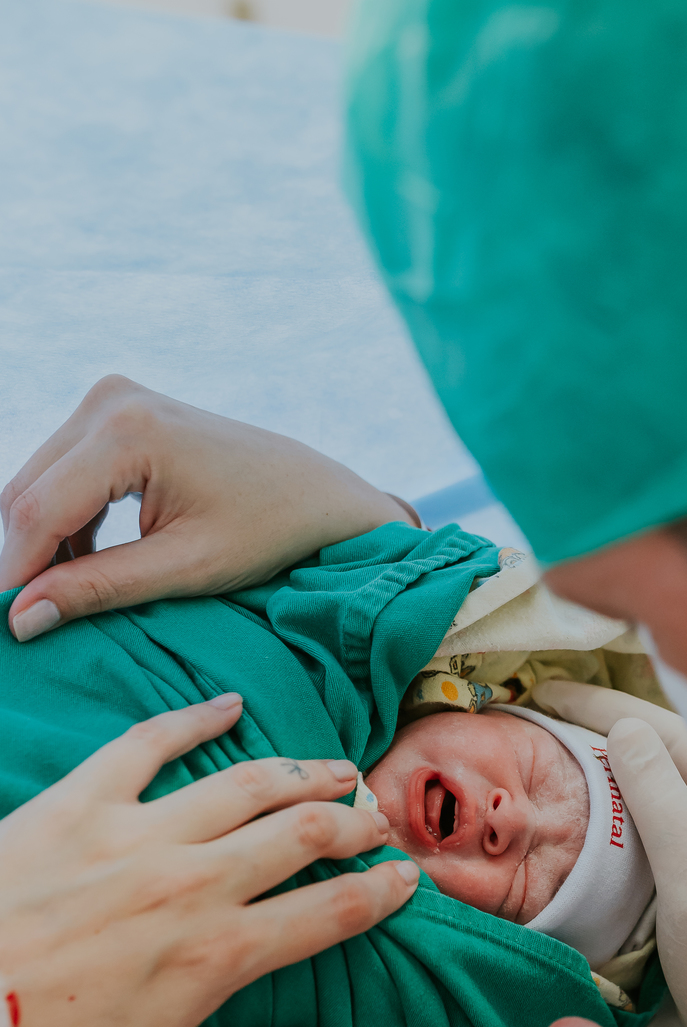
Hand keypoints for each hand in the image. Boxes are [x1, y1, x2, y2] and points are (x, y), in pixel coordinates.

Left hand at [0, 695, 417, 1026]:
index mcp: (220, 954)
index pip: (332, 911)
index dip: (382, 892)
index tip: (406, 880)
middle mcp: (195, 882)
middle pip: (306, 833)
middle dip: (356, 823)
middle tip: (377, 820)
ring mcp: (140, 832)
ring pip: (248, 781)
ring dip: (303, 771)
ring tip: (334, 769)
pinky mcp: (83, 800)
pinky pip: (150, 742)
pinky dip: (195, 719)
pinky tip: (229, 706)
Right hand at [1, 376, 415, 640]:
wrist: (316, 494)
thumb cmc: (267, 532)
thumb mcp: (184, 569)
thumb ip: (99, 588)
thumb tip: (22, 618)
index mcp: (128, 431)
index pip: (37, 512)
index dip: (15, 573)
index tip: (8, 627)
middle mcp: (110, 401)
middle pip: (27, 493)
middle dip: (27, 559)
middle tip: (30, 621)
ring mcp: (112, 399)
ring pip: (39, 483)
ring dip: (44, 542)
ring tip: (64, 599)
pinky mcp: (117, 411)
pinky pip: (64, 472)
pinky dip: (66, 521)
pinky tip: (87, 565)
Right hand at [534, 681, 686, 1026]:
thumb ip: (665, 813)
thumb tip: (625, 729)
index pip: (665, 740)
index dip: (603, 706)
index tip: (540, 687)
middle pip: (659, 769)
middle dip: (597, 733)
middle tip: (527, 715)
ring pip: (656, 811)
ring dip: (603, 779)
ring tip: (541, 760)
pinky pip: (658, 851)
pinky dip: (617, 827)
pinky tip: (584, 834)